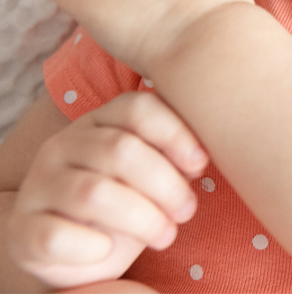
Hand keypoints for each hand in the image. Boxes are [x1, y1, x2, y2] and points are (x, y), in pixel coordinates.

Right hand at [6, 92, 208, 290]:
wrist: (69, 243)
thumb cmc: (125, 198)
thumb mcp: (150, 170)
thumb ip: (172, 154)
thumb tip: (200, 158)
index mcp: (99, 120)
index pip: (137, 107)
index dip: (175, 133)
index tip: (201, 165)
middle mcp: (63, 145)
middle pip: (121, 150)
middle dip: (165, 184)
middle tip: (187, 211)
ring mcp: (38, 186)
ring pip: (94, 193)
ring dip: (142, 218)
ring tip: (166, 235)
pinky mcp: (23, 229)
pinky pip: (57, 236)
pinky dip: (92, 247)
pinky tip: (109, 250)